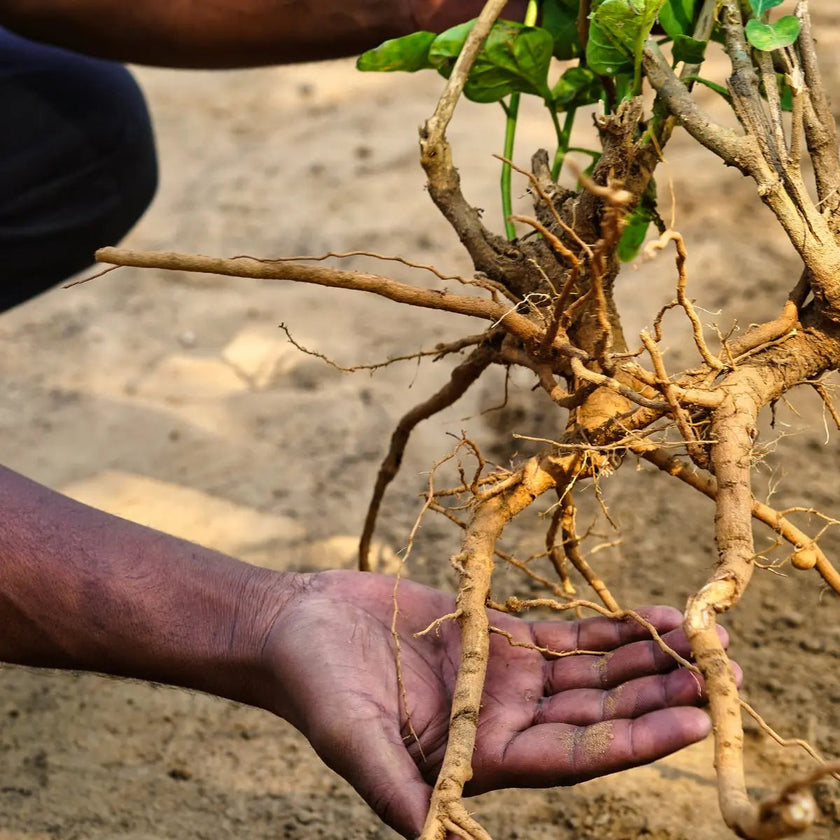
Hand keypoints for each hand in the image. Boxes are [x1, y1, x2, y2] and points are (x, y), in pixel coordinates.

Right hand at [261, 569, 727, 837]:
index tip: (697, 718)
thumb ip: (401, 790)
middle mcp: (506, 720)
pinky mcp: (499, 633)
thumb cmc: (318, 691)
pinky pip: (568, 633)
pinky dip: (610, 627)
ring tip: (705, 635)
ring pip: (594, 670)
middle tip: (728, 669)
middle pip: (601, 712)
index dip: (638, 740)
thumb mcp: (354, 744)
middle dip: (663, 694)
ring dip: (648, 657)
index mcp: (482, 758)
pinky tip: (651, 616)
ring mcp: (507, 675)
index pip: (578, 755)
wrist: (301, 630)